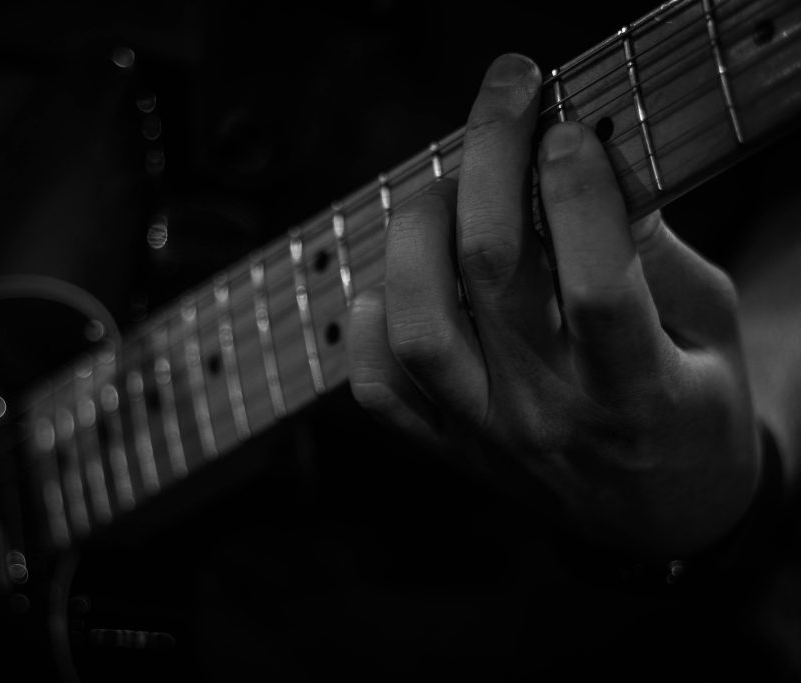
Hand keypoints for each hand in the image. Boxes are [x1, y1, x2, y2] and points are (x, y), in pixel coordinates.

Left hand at [347, 54, 759, 557]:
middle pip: (491, 272)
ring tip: (439, 190)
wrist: (663, 519)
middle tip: (502, 103)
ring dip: (415, 237)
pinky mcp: (451, 449)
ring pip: (418, 329)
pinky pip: (381, 392)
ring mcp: (489, 435)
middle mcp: (552, 413)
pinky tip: (387, 286)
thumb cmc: (696, 410)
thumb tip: (589, 164)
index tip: (567, 130)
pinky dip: (366, 331)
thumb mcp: (712, 330)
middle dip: (489, 163)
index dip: (577, 190)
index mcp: (638, 388)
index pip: (596, 282)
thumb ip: (655, 254)